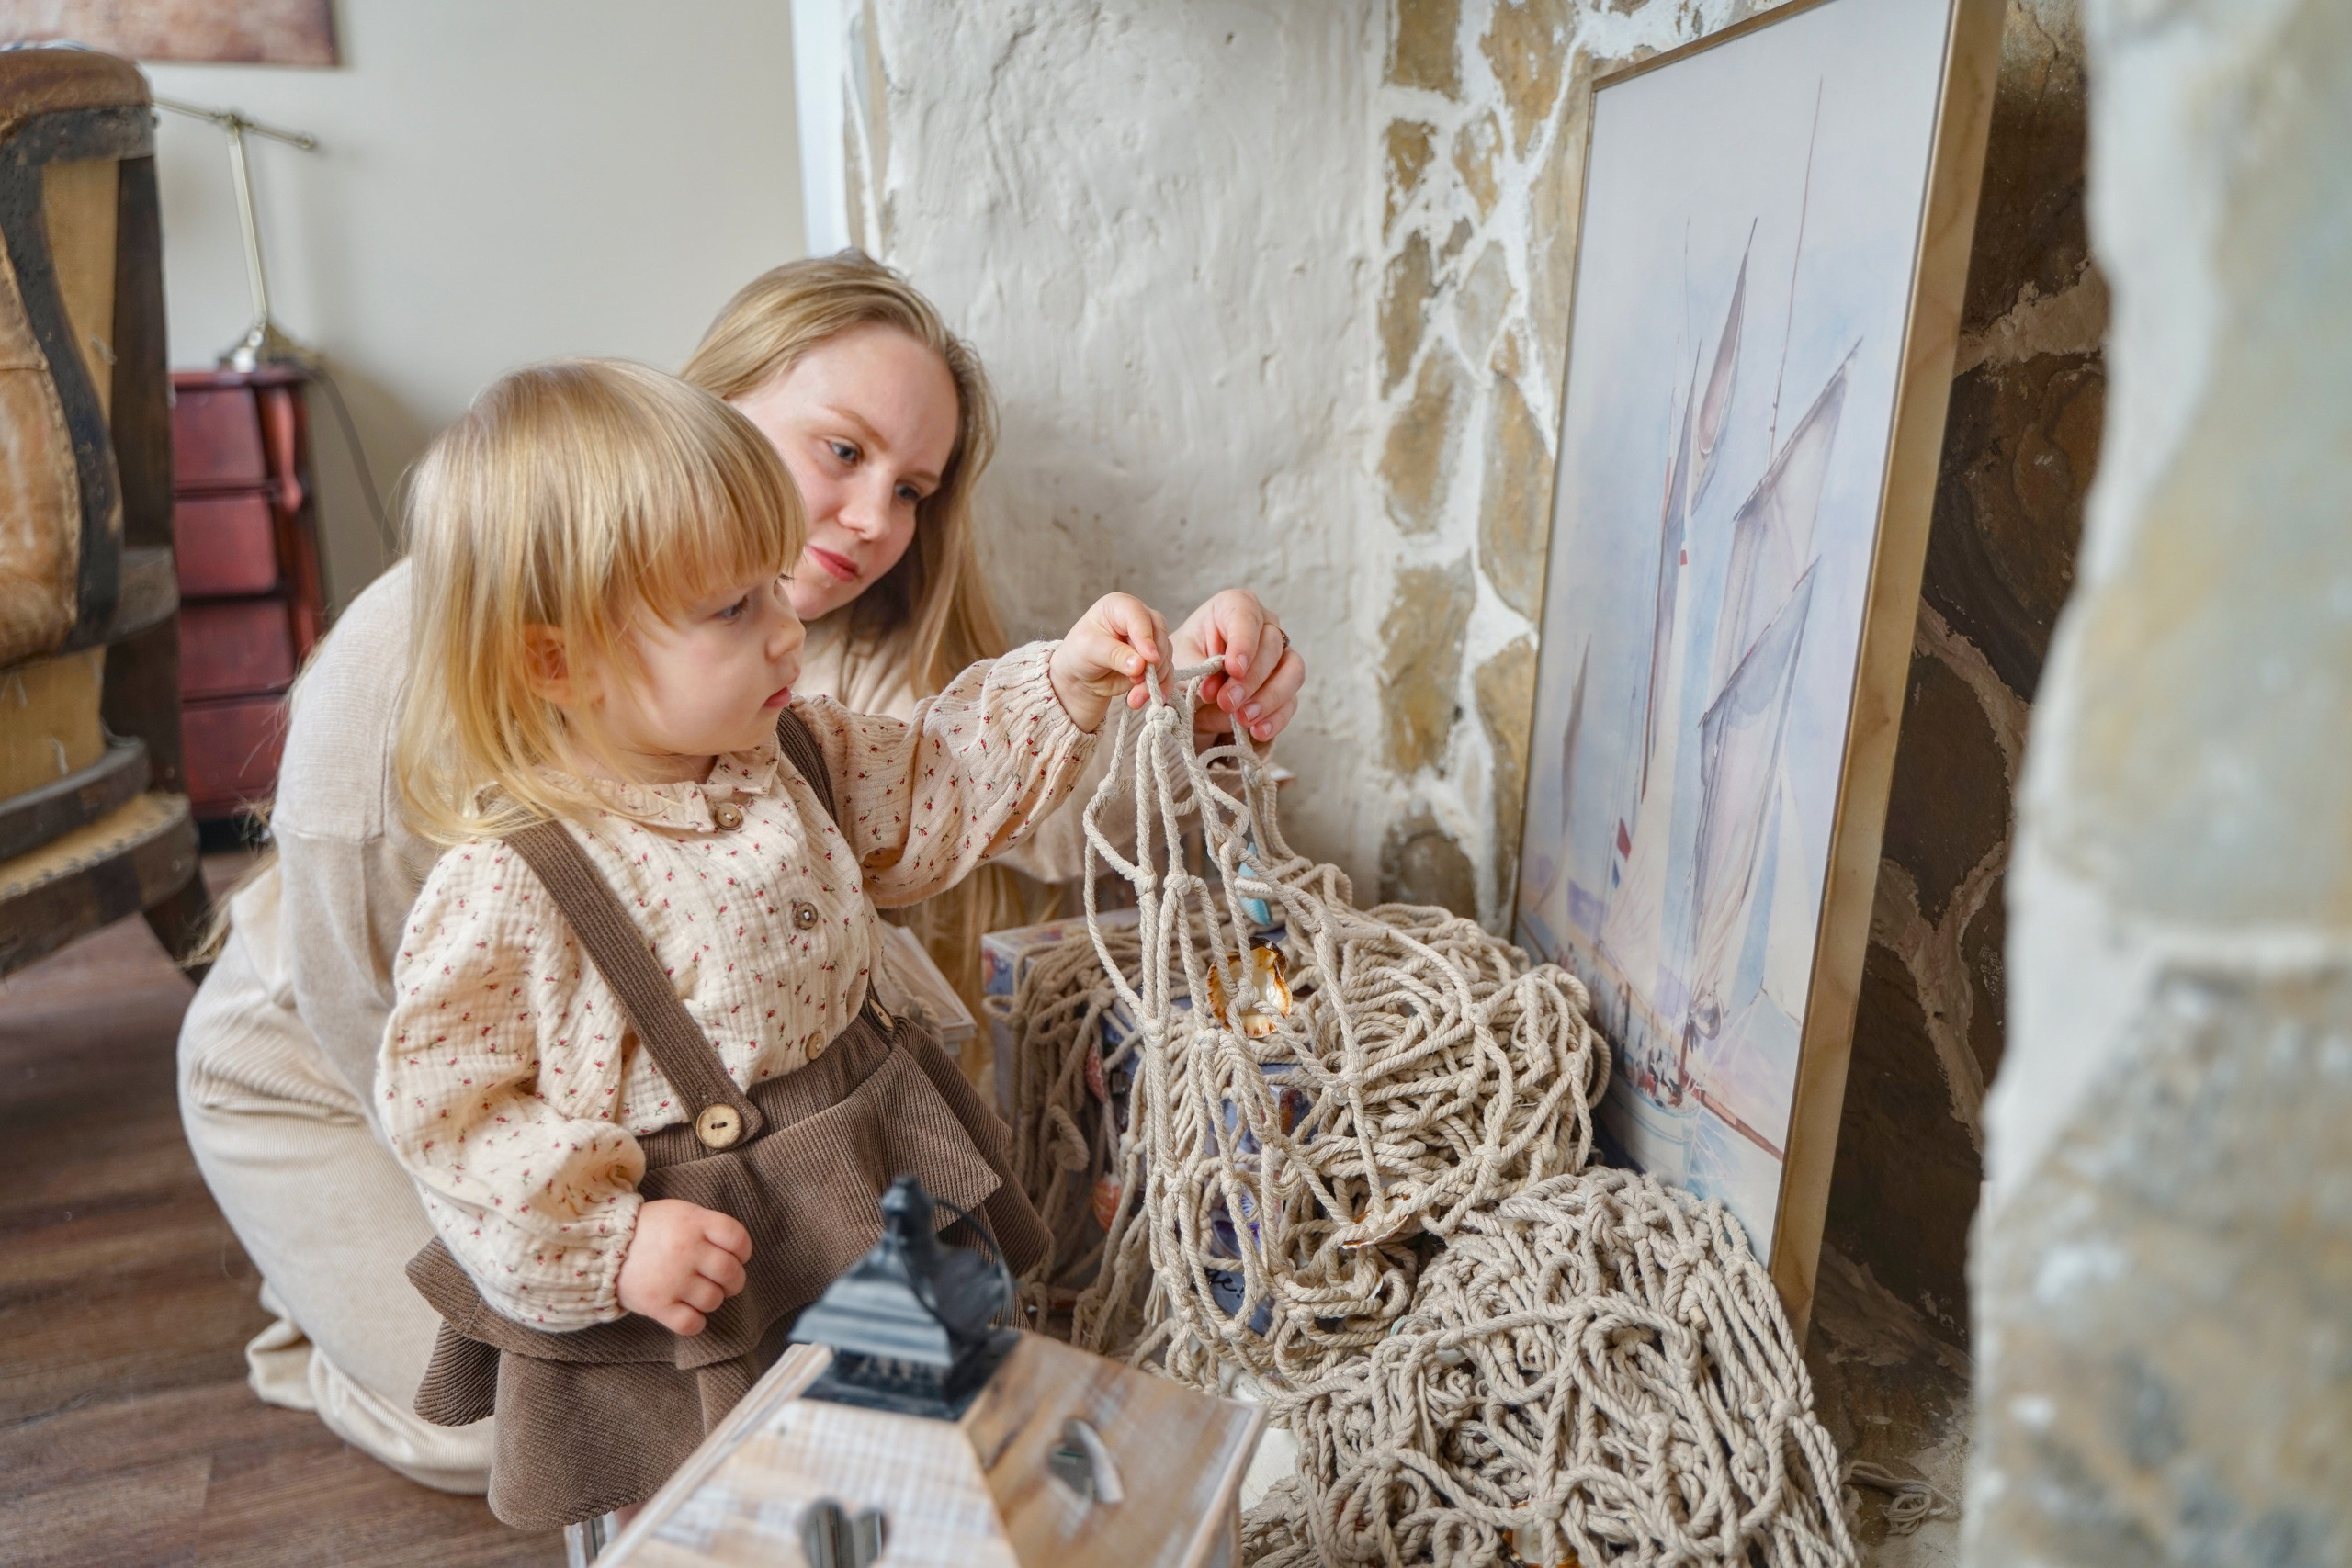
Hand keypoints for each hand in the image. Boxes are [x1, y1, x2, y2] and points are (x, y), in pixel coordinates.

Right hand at [617, 1198, 751, 1335]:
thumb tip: (735, 1250)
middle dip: (734, 1281)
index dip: (743, 1250)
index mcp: (694, 1223)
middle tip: (724, 1282)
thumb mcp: (679, 1212)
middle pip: (731, 1272)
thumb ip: (707, 1226)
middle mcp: (686, 1250)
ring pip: (714, 1299)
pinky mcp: (657, 1305)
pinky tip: (688, 1313)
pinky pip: (691, 1323)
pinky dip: (695, 1322)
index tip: (737, 1256)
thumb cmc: (648, 1229)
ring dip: (713, 1300)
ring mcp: (672, 1279)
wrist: (601, 1248)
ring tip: (700, 1294)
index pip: (737, 1237)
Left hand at [1050, 592, 1171, 731]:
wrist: (1080, 675)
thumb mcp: (1090, 650)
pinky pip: (1166, 673)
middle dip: (1153, 661)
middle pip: (1159, 634)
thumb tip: (1140, 665)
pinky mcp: (1155, 660)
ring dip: (1154, 680)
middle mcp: (1139, 619)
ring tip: (1136, 698)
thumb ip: (1115, 655)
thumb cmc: (1080, 653)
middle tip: (1139, 681)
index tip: (1149, 658)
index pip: (1139, 616)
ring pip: (1164, 656)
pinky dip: (1159, 687)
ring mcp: (1150, 640)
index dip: (1145, 637)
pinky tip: (1146, 700)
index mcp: (1120, 606)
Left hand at [1173, 589, 1303, 743]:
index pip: (1247, 617)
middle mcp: (1264, 626)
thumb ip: (1198, 670)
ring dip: (1269, 698)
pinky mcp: (1286, 686)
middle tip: (1227, 701)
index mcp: (1234, 607)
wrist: (1191, 690)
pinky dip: (1275, 718)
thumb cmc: (1187, 664)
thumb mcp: (1182, 663)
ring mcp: (1280, 656)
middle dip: (1250, 679)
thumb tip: (1215, 688)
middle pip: (1272, 646)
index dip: (1244, 642)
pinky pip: (1291, 701)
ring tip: (1243, 718)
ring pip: (1292, 671)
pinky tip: (1257, 730)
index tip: (1233, 668)